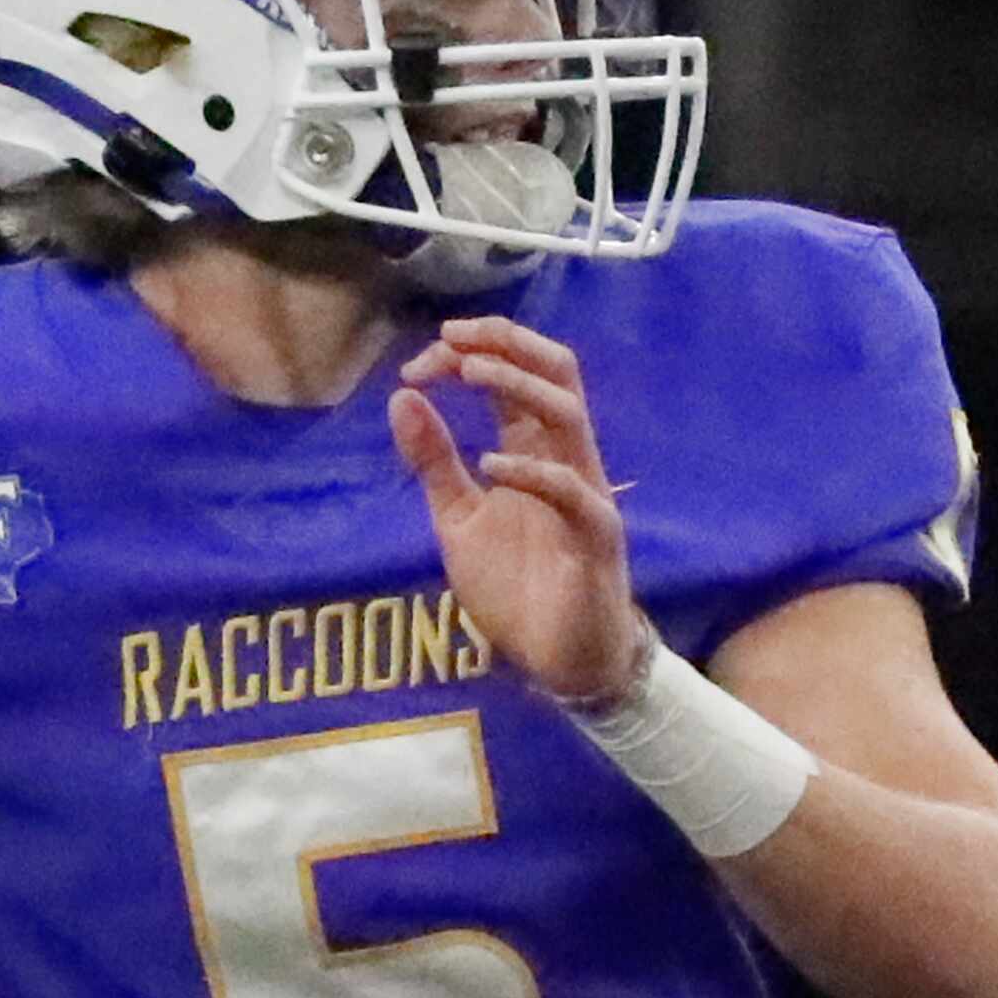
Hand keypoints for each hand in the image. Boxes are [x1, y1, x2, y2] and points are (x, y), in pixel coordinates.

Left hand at [388, 316, 640, 702]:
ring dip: (518, 384)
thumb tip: (401, 396)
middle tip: (450, 337)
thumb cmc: (516, 587)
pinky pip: (572, 490)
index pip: (515, 374)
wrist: (558, 660)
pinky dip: (530, 470)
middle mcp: (566, 458)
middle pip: (557, 372)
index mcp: (534, 449)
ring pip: (569, 414)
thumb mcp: (458, 519)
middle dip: (505, 342)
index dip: (469, 354)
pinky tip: (489, 465)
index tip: (418, 367)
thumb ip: (433, 463)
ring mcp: (586, 492)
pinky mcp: (596, 534)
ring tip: (469, 372)